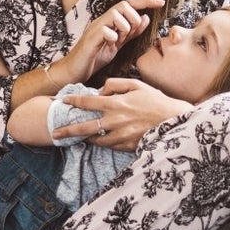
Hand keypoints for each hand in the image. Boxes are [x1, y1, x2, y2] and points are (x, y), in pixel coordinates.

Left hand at [50, 77, 192, 151]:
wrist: (174, 121)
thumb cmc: (156, 100)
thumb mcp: (136, 84)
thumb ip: (116, 84)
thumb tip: (101, 90)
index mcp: (116, 103)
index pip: (88, 102)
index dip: (73, 101)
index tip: (63, 101)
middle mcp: (115, 121)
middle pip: (84, 127)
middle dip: (67, 131)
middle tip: (54, 134)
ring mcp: (120, 136)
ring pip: (95, 139)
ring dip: (85, 139)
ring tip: (76, 138)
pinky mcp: (127, 146)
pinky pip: (109, 146)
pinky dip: (102, 143)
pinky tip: (97, 141)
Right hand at [60, 0, 165, 83]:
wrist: (75, 70)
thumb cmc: (95, 57)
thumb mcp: (118, 44)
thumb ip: (132, 32)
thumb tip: (146, 18)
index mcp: (110, 21)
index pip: (129, 4)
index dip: (145, 1)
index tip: (161, 2)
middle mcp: (102, 20)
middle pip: (123, 5)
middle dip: (133, 19)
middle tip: (129, 34)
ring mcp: (95, 28)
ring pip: (115, 14)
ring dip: (124, 28)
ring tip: (118, 41)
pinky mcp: (90, 38)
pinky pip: (105, 30)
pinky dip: (112, 37)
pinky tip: (109, 45)